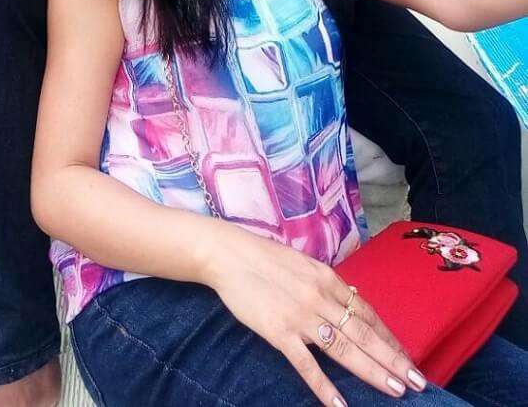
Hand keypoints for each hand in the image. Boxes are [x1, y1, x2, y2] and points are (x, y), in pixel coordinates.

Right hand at [208, 225, 425, 405]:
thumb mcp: (304, 265)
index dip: (389, 337)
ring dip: (372, 371)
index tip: (407, 356)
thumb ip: (326, 286)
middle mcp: (321, 297)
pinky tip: (341, 404)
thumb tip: (350, 301)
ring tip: (396, 390)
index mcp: (328, 279)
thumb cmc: (265, 259)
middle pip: (363, 333)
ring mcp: (301, 316)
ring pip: (344, 349)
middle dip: (393, 358)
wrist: (230, 255)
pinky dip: (324, 386)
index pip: (367, 313)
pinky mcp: (279, 332)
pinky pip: (306, 364)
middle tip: (418, 381)